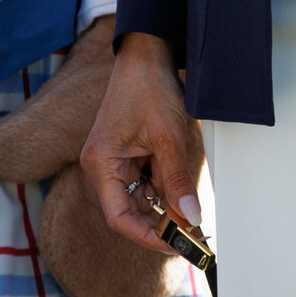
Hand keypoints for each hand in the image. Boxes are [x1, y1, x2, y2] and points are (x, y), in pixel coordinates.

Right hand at [81, 32, 205, 256]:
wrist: (148, 52)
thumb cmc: (149, 86)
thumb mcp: (168, 136)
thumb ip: (177, 180)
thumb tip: (189, 218)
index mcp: (101, 164)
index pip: (119, 217)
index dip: (147, 236)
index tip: (175, 245)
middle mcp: (104, 166)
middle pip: (132, 208)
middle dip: (162, 220)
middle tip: (194, 232)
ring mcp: (117, 159)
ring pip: (144, 195)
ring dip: (168, 202)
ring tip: (194, 209)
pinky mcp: (131, 152)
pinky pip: (148, 179)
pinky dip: (167, 185)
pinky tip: (184, 187)